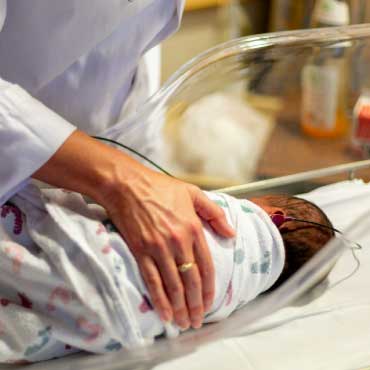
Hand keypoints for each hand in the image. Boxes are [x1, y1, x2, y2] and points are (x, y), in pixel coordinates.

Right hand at [33, 131, 234, 328]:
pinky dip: (160, 300)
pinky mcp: (140, 251)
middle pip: (191, 281)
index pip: (206, 266)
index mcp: (193, 228)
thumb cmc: (160, 187)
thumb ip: (215, 213)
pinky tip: (165, 314)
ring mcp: (158, 248)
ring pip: (173, 285)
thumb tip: (231, 233)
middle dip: (196, 305)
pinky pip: (152, 280)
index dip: (209, 289)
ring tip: (184, 323)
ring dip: (180, 307)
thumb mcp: (193, 193)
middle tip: (197, 321)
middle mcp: (179, 241)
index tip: (211, 304)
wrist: (127, 185)